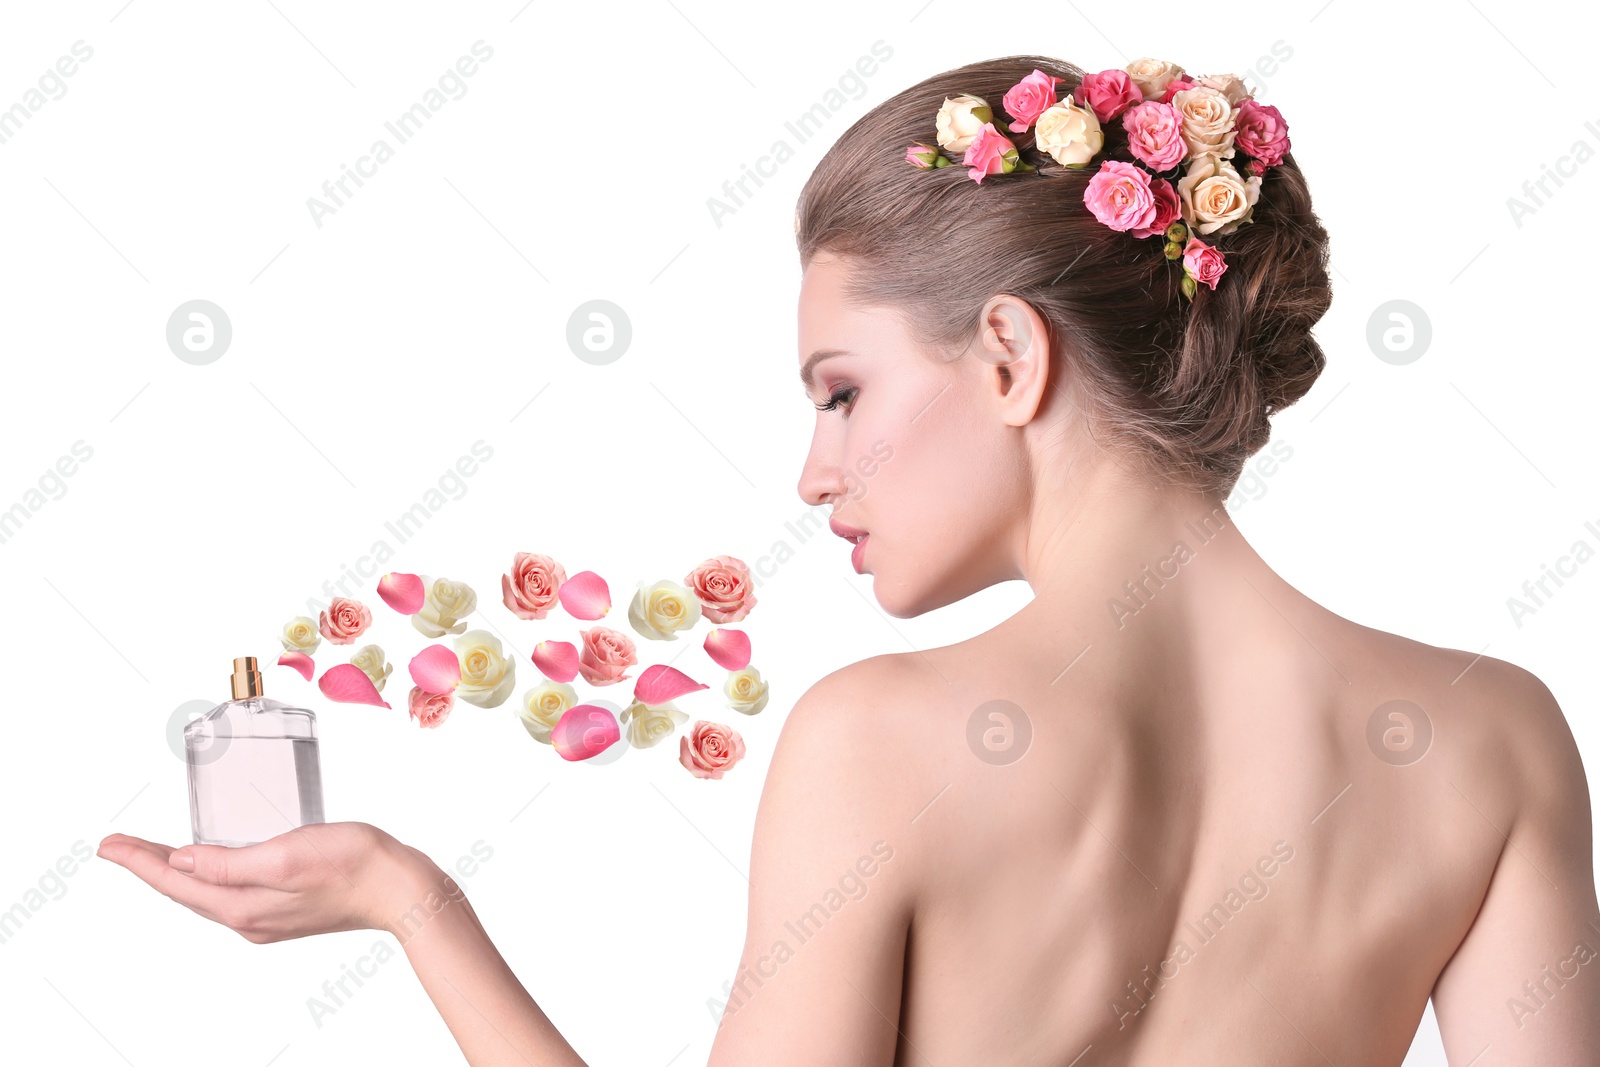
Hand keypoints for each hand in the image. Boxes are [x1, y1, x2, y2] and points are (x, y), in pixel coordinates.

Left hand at [97, 822, 427, 943]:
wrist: (399, 886)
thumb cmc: (352, 863)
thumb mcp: (286, 854)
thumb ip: (229, 862)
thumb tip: (180, 862)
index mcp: (243, 905)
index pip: (176, 882)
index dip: (139, 862)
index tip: (108, 845)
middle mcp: (249, 917)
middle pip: (185, 891)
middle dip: (149, 867)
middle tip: (117, 846)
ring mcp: (266, 917)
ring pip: (206, 894)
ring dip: (175, 872)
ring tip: (150, 853)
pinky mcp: (284, 908)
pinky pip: (230, 892)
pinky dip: (208, 876)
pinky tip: (210, 862)